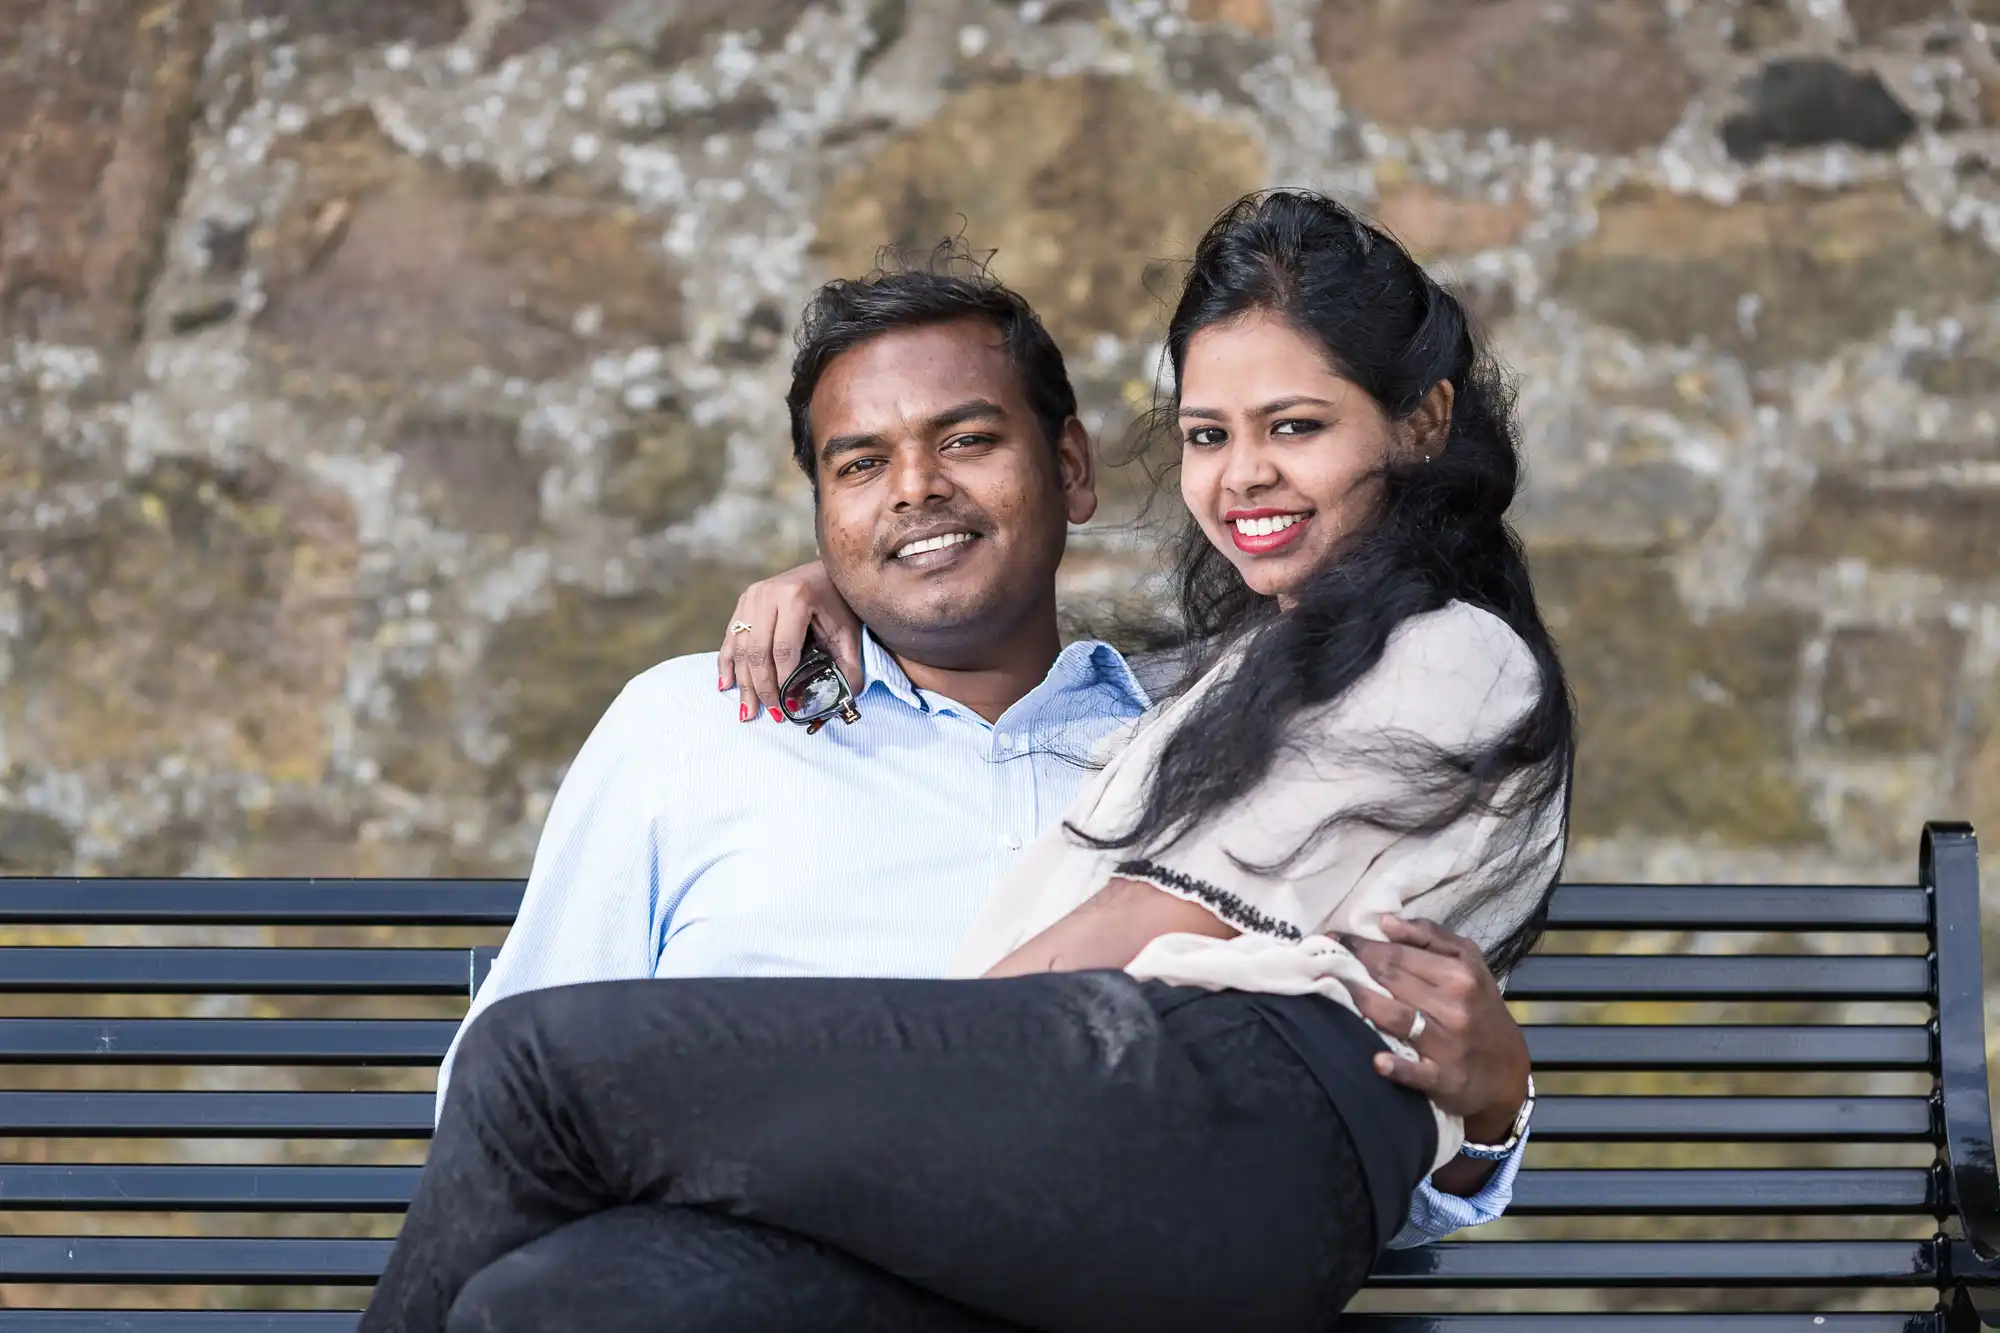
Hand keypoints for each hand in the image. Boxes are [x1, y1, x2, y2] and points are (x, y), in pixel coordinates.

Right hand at [716, 561, 863, 722]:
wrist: (826, 572)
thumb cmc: (838, 604)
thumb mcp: (848, 633)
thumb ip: (849, 666)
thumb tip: (844, 700)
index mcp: (795, 597)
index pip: (783, 649)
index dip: (783, 680)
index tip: (788, 706)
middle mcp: (767, 594)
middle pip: (757, 651)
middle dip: (762, 687)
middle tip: (771, 713)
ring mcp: (752, 596)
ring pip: (740, 648)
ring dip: (743, 682)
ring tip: (749, 710)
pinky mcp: (743, 601)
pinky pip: (731, 637)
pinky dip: (728, 663)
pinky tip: (727, 684)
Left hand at [1340, 915, 1529, 1140]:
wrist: (1507, 1069)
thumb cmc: (1480, 1006)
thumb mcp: (1470, 962)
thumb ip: (1430, 936)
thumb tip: (1385, 921)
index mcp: (1459, 974)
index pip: (1399, 954)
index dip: (1362, 946)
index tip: (1334, 939)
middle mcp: (1454, 1006)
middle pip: (1393, 980)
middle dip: (1355, 968)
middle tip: (1322, 960)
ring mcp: (1449, 1044)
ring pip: (1398, 1017)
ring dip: (1364, 1003)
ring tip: (1336, 991)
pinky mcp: (1445, 1078)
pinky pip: (1418, 1072)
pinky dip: (1397, 1067)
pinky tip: (1377, 1060)